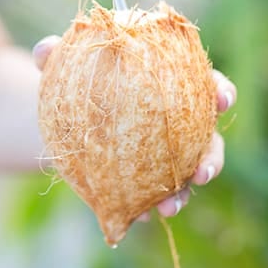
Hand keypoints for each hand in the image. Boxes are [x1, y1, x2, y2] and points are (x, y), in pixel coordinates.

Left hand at [33, 36, 236, 220]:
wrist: (54, 116)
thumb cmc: (70, 78)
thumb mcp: (61, 63)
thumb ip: (54, 53)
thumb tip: (45, 50)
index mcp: (171, 84)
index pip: (206, 84)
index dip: (220, 91)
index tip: (223, 99)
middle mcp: (176, 123)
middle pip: (207, 139)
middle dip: (213, 158)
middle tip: (204, 172)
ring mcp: (161, 154)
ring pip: (184, 176)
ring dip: (184, 194)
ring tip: (170, 207)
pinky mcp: (142, 179)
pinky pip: (151, 195)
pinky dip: (147, 207)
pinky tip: (138, 216)